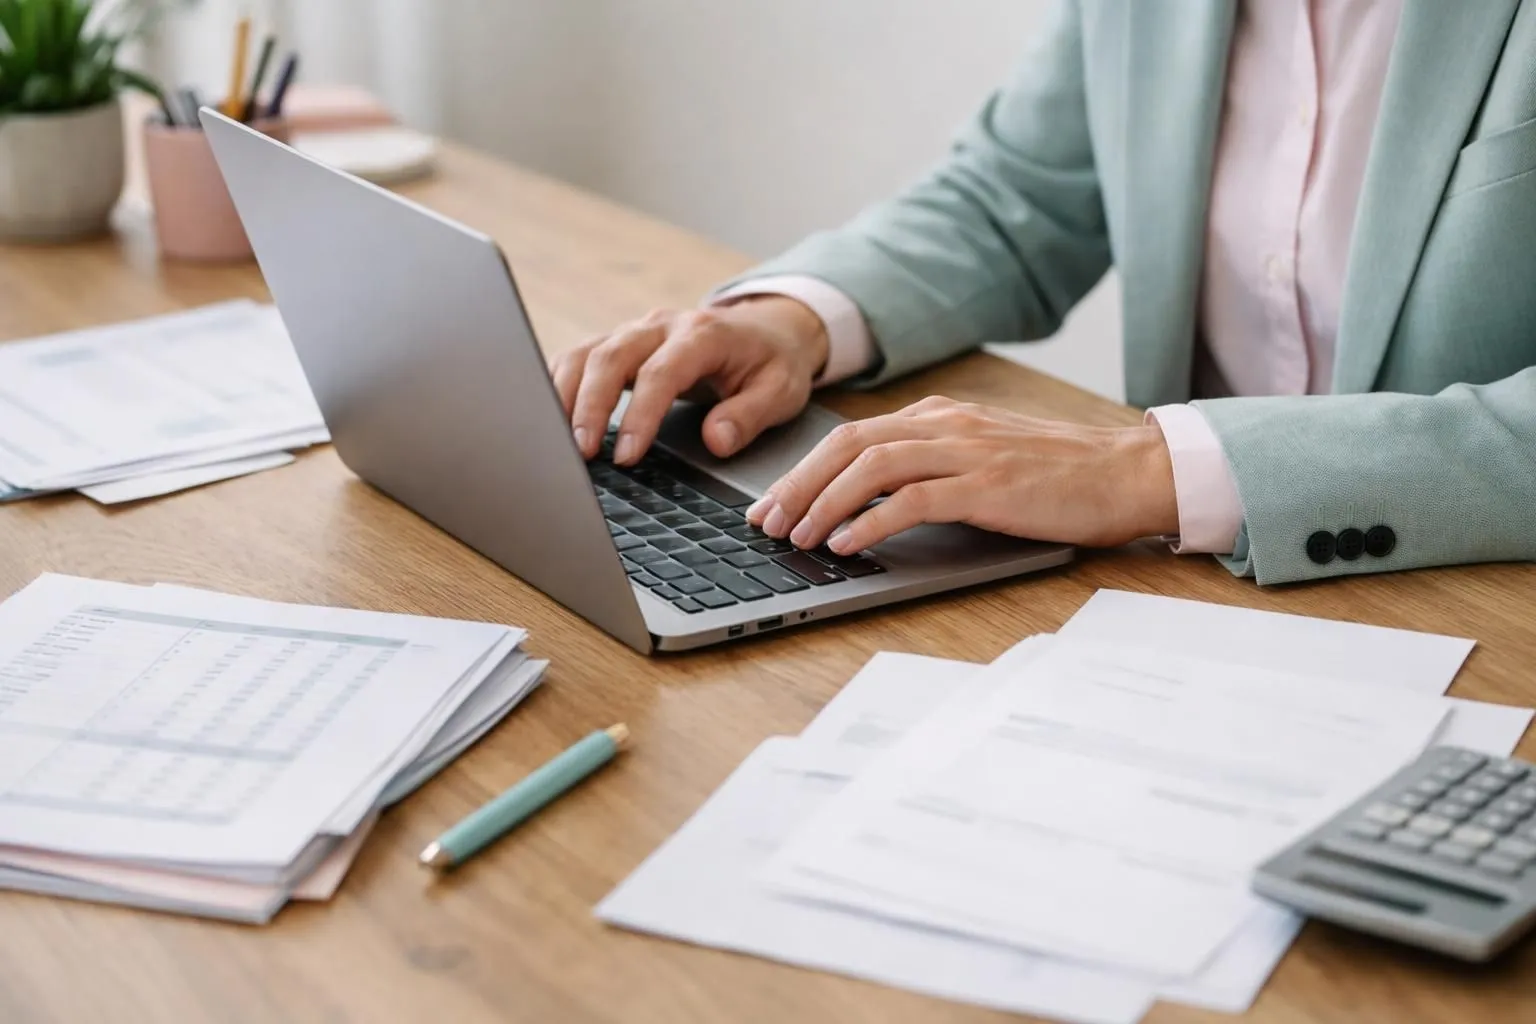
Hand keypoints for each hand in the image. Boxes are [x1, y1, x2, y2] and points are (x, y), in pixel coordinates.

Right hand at [551, 297, 829, 464]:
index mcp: (703, 335)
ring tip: (553, 441)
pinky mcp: (618, 344)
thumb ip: (749, 415)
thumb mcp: (780, 391)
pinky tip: (549, 420)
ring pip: (584, 353)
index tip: (628, 455)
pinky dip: (558, 386)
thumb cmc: (772, 364)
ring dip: (564, 396)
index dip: (640, 414)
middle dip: (589, 406)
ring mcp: (635, 332)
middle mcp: (661, 326)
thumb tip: (716, 441)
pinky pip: (578, 359)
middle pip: (610, 356)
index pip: (661, 372)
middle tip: (580, 453)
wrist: (767, 330)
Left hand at [744, 396, 1179, 553]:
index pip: (853, 435)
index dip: (803, 469)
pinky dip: (872, 522)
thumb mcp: (985, 458)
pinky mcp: (988, 485)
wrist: (1131, 472)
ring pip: (871, 466)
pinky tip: (848, 545)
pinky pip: (913, 500)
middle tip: (765, 523)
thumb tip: (873, 503)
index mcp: (941, 416)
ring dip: (824, 503)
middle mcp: (946, 425)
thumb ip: (934, 467)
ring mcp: (968, 452)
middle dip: (797, 484)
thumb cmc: (1062, 475)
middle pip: (848, 444)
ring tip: (797, 537)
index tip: (773, 503)